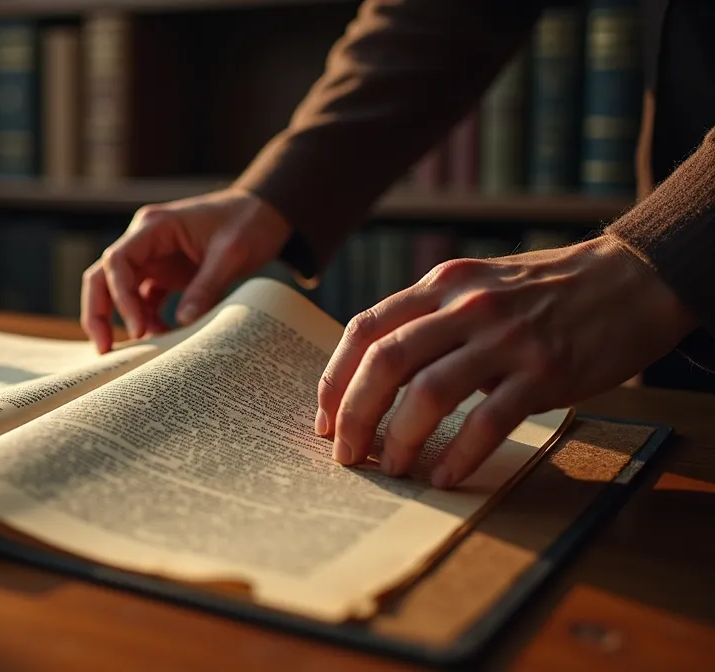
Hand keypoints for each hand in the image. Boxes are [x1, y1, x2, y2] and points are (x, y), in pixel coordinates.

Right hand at [81, 188, 291, 352]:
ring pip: (119, 291)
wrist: (266, 211)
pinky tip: (164, 337)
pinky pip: (143, 300)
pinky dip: (148, 320)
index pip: (117, 261)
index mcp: (154, 227)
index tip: (136, 328)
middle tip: (104, 350)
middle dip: (99, 313)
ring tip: (142, 350)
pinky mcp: (164, 274)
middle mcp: (145, 242)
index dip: (119, 296)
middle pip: (103, 277)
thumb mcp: (232, 253)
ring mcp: (153, 259)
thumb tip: (182, 325)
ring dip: (123, 321)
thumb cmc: (247, 221)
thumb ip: (206, 286)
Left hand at [317, 235, 695, 488]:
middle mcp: (465, 306)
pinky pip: (489, 420)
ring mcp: (506, 338)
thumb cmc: (542, 293)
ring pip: (429, 392)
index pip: (364, 330)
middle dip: (355, 415)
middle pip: (385, 362)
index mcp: (441, 286)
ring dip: (400, 438)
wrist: (630, 279)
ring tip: (391, 467)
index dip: (335, 379)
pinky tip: (444, 475)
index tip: (324, 419)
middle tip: (347, 455)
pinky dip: (458, 453)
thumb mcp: (475, 288)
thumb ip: (428, 322)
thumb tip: (372, 380)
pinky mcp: (545, 370)